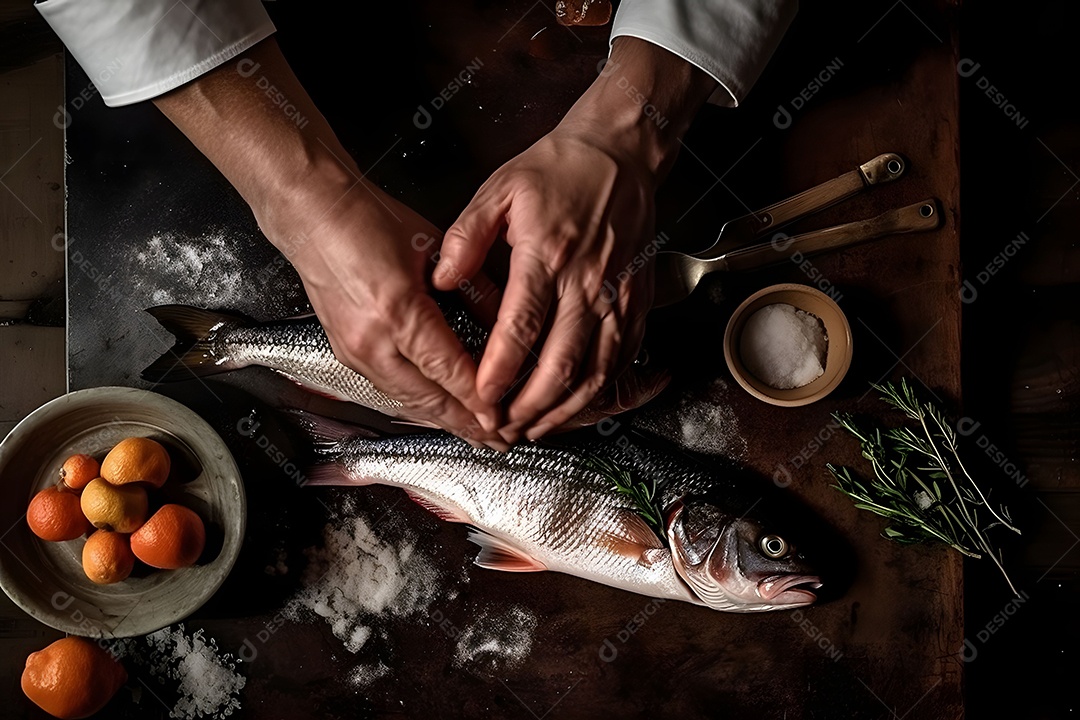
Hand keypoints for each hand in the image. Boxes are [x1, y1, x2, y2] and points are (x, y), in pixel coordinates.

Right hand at [273, 174, 504, 445]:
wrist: (312, 214)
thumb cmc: (368, 221)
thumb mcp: (434, 248)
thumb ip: (473, 288)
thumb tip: (507, 322)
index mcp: (398, 309)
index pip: (448, 369)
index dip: (478, 399)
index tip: (502, 418)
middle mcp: (372, 339)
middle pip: (428, 399)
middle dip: (466, 425)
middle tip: (498, 441)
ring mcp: (354, 351)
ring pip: (407, 401)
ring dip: (443, 421)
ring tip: (475, 434)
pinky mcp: (345, 353)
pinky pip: (389, 390)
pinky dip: (418, 406)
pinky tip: (438, 412)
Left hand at [436, 120, 655, 441]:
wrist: (620, 152)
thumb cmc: (557, 170)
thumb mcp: (499, 189)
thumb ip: (465, 237)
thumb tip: (442, 280)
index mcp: (546, 254)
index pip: (521, 326)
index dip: (501, 370)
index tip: (482, 398)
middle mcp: (586, 281)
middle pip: (561, 361)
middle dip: (532, 405)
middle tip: (506, 427)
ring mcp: (617, 293)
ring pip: (598, 369)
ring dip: (568, 408)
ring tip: (539, 427)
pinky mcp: (638, 298)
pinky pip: (625, 355)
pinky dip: (605, 388)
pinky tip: (583, 404)